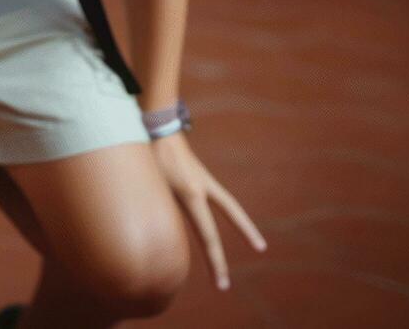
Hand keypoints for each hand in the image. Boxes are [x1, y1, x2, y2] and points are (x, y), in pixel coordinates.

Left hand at [151, 132, 265, 289]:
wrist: (154, 125)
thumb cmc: (146, 155)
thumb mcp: (149, 185)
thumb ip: (157, 210)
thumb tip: (157, 236)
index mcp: (191, 194)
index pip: (208, 236)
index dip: (216, 262)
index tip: (222, 284)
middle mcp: (202, 186)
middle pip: (231, 212)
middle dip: (246, 232)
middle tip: (262, 250)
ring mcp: (202, 178)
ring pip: (228, 203)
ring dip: (239, 220)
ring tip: (252, 237)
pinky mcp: (197, 173)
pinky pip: (213, 195)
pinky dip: (219, 208)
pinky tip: (210, 216)